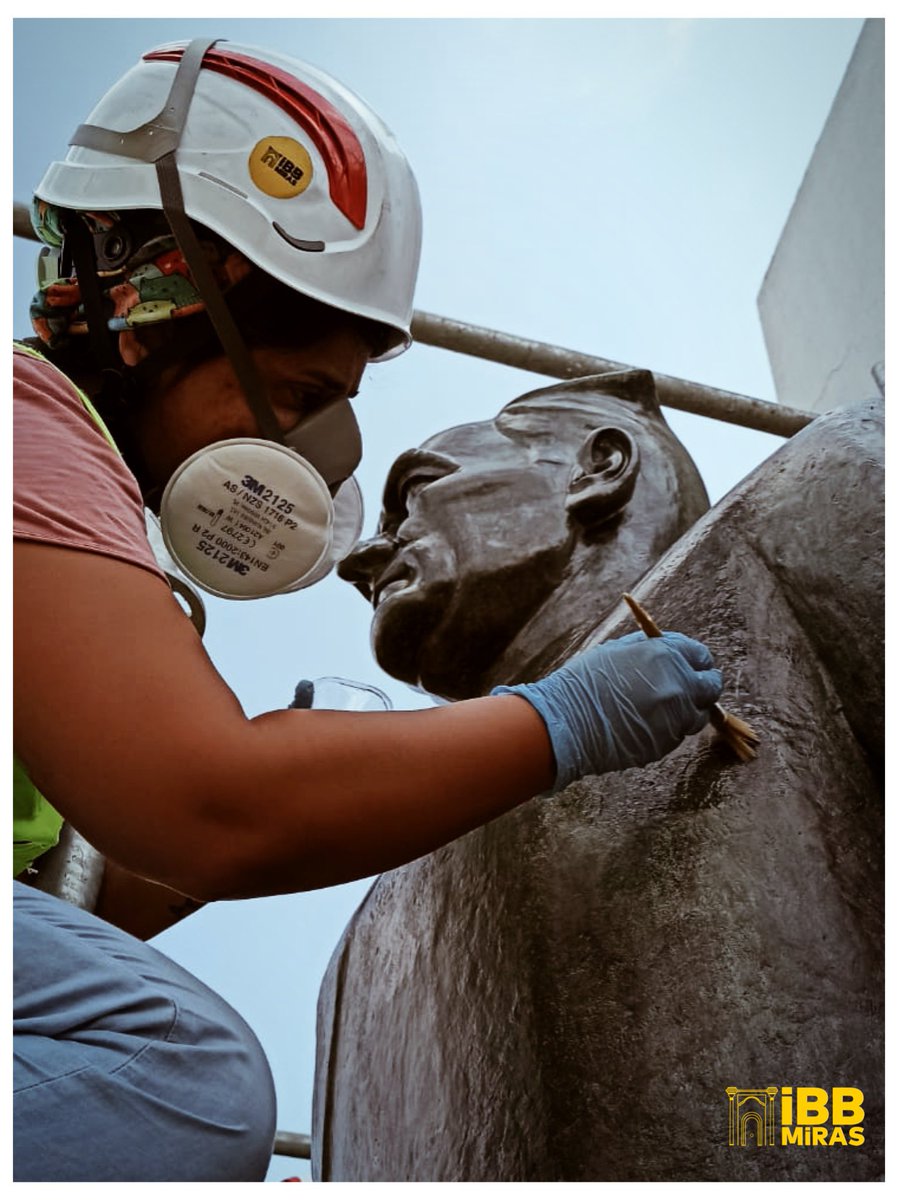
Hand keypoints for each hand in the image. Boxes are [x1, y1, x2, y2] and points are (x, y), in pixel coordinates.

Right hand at [491, 631, 721, 791]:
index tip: (692, 667)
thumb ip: (649, 649)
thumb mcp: (617, 651)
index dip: (697, 661)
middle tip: (688, 689)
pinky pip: (678, 734)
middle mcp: (678, 685)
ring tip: (659, 709)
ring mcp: (675, 717)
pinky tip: (643, 725)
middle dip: (703, 686)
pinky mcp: (667, 743)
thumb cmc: (584, 682)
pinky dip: (668, 729)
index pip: (701, 655)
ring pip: (698, 715)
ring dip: (687, 711)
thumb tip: (669, 649)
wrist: (566, 722)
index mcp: (666, 655)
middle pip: (711, 686)